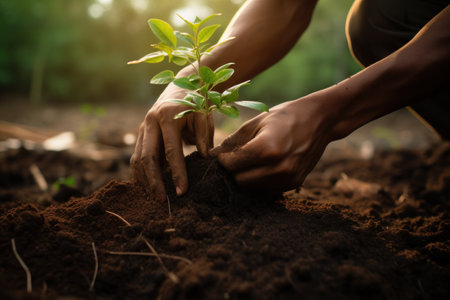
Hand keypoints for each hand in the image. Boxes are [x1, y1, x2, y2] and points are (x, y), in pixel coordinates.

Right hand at [130, 84, 213, 200]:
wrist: (183, 84)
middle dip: (154, 182)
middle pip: (148, 157)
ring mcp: (143, 128)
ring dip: (144, 180)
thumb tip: (205, 158)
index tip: (182, 191)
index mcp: (167, 117)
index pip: (171, 151)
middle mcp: (150, 122)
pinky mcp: (141, 134)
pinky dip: (140, 174)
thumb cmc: (197, 102)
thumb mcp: (204, 114)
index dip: (177, 173)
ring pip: (137, 159)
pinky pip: (137, 157)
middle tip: (162, 200)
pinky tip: (147, 187)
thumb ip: (203, 135)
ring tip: (154, 198)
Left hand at [210, 94, 333, 191]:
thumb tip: (211, 156)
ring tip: (251, 160)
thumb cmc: (286, 116)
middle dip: (233, 171)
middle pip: (240, 180)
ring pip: (252, 188)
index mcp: (267, 149)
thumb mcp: (256, 122)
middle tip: (235, 158)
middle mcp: (279, 168)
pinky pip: (267, 190)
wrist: (321, 120)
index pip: (231, 166)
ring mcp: (288, 178)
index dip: (223, 161)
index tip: (223, 153)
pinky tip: (264, 166)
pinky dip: (260, 181)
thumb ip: (233, 141)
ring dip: (246, 177)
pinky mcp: (294, 184)